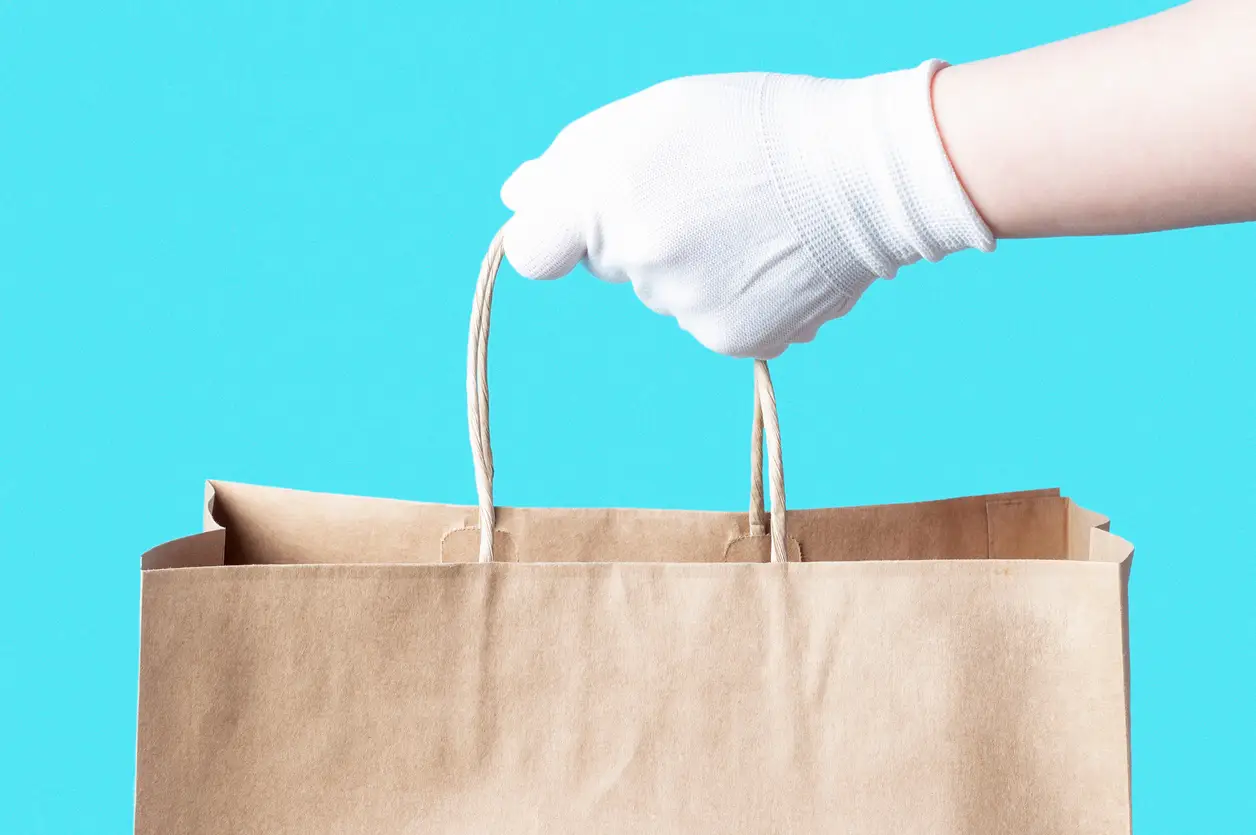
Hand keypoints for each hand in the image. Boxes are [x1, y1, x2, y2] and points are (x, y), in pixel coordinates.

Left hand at [500, 61, 992, 358]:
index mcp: (606, 195)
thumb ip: (574, 160)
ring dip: (694, 265)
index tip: (582, 221)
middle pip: (612, 264)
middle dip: (642, 231)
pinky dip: (734, 297)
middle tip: (708, 192)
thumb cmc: (757, 127)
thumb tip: (517, 196)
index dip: (555, 233)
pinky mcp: (730, 340)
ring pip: (666, 294)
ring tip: (752, 221)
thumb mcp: (657, 116)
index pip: (533, 251)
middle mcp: (637, 261)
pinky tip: (770, 259)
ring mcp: (684, 308)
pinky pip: (710, 321)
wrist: (865, 175)